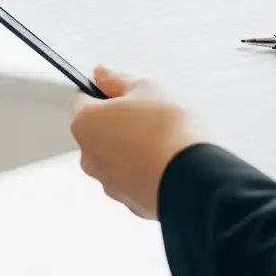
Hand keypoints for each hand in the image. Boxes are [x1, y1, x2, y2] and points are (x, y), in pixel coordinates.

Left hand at [70, 66, 206, 219]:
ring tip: (163, 140)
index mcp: (85, 124)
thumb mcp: (146, 88)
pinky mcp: (129, 202)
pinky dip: (144, 169)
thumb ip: (117, 79)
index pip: (82, 99)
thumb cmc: (169, 132)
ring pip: (116, 156)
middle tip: (149, 114)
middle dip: (119, 121)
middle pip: (98, 130)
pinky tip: (166, 162)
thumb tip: (100, 74)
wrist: (194, 180)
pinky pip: (132, 178)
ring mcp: (108, 182)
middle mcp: (89, 156)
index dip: (103, 91)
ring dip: (132, 146)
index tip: (122, 90)